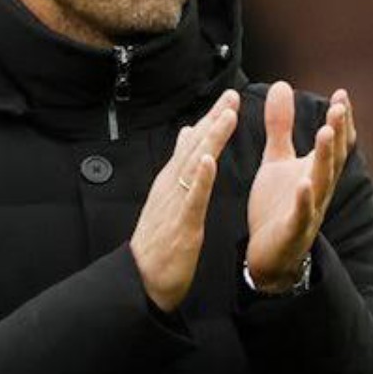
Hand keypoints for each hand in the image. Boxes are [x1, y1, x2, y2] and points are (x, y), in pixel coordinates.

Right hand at [131, 89, 239, 311]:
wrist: (141, 278)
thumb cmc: (158, 241)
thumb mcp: (169, 198)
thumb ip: (179, 166)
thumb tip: (185, 135)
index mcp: (172, 180)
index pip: (193, 144)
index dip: (210, 120)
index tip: (227, 98)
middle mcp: (172, 186)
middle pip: (195, 147)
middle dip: (214, 120)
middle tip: (231, 96)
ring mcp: (176, 203)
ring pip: (195, 165)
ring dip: (210, 140)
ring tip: (225, 117)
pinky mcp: (182, 223)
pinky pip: (193, 198)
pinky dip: (201, 178)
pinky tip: (210, 160)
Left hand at [246, 82, 355, 291]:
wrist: (267, 255)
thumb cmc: (276, 205)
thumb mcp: (276, 160)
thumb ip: (280, 126)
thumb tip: (281, 85)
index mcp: (315, 171)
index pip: (334, 143)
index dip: (341, 121)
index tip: (342, 94)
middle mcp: (318, 189)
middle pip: (332, 158)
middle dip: (337, 132)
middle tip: (339, 107)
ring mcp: (309, 210)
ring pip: (322, 182)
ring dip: (325, 157)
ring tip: (325, 132)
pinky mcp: (293, 231)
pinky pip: (302, 214)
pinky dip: (305, 199)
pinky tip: (304, 183)